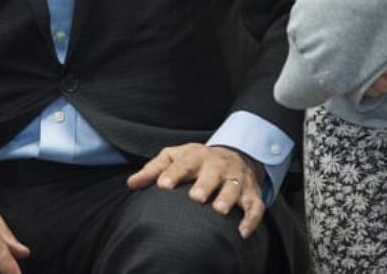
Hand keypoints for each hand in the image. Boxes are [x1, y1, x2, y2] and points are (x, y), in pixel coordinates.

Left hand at [127, 143, 265, 238]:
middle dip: (205, 183)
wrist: (236, 154)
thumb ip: (153, 170)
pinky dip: (251, 218)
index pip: (183, 163)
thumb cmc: (197, 161)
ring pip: (234, 187)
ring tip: (219, 210)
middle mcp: (218, 165)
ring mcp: (236, 178)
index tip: (163, 185)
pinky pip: (255, 206)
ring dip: (228, 198)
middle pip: (213, 173)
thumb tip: (131, 183)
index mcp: (197, 156)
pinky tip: (242, 232)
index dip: (173, 173)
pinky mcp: (251, 192)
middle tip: (196, 196)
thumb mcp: (175, 157)